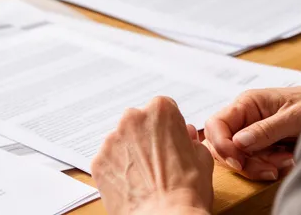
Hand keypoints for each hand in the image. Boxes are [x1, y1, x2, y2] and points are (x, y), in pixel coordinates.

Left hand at [92, 97, 214, 214]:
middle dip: (146, 137)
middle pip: (138, 121)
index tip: (171, 142)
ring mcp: (111, 140)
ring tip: (145, 177)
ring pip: (121, 141)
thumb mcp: (202, 157)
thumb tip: (186, 134)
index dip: (169, 127)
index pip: (163, 109)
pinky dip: (117, 170)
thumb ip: (192, 139)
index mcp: (160, 110)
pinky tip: (132, 185)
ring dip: (130, 153)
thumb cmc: (188, 190)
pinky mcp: (98, 162)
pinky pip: (108, 161)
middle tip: (158, 161)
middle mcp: (132, 118)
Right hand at [203, 81, 300, 180]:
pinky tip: (286, 160)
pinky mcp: (260, 145)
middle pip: (222, 146)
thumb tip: (237, 142)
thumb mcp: (293, 117)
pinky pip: (253, 162)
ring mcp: (250, 132)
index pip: (215, 125)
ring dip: (259, 165)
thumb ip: (265, 130)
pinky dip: (267, 167)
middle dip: (244, 161)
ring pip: (237, 158)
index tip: (239, 161)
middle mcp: (244, 118)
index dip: (221, 145)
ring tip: (285, 159)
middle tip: (270, 167)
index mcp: (246, 103)